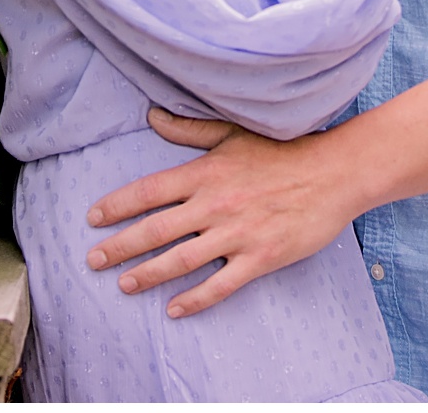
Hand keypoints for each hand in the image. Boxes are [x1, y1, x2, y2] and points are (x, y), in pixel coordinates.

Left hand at [84, 106, 358, 317]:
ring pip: (181, 261)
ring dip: (148, 275)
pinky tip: (173, 309)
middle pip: (155, 230)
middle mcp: (216, 205)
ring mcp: (238, 234)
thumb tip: (151, 117)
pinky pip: (220, 285)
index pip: (149, 191)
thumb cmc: (283, 150)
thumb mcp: (233, 133)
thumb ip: (189, 130)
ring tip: (124, 285)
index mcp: (206, 173)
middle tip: (93, 259)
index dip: (116, 206)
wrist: (334, 173)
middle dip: (119, 246)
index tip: (93, 219)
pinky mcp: (260, 258)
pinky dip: (194, 300)